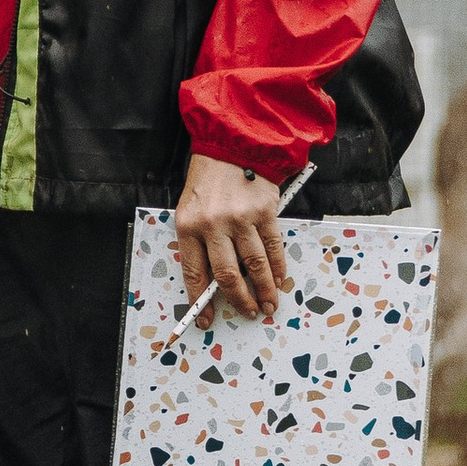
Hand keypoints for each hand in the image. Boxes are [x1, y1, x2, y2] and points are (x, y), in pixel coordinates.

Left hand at [175, 155, 290, 319]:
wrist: (231, 145)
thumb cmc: (207, 182)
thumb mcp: (190, 210)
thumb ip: (200, 242)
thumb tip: (214, 282)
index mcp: (188, 226)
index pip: (194, 273)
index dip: (200, 301)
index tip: (205, 319)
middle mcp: (213, 225)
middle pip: (227, 275)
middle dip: (239, 300)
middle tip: (249, 312)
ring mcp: (241, 219)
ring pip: (254, 265)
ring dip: (264, 290)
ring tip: (269, 304)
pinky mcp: (264, 212)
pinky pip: (273, 247)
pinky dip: (277, 267)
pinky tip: (278, 279)